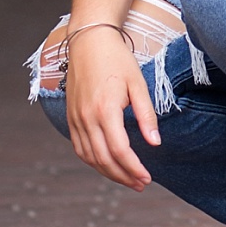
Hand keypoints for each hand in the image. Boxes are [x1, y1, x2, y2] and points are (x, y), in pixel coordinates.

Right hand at [63, 26, 159, 189]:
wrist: (88, 42)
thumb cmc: (117, 60)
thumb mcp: (138, 84)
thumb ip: (146, 115)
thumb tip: (154, 143)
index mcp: (105, 110)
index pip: (119, 150)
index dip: (133, 168)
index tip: (147, 178)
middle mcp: (86, 118)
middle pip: (103, 159)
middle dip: (122, 176)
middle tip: (140, 185)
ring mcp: (75, 119)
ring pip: (89, 157)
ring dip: (108, 172)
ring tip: (127, 180)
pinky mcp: (70, 118)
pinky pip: (80, 148)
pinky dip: (93, 161)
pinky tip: (107, 165)